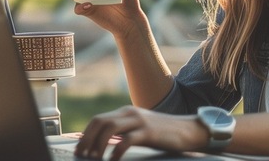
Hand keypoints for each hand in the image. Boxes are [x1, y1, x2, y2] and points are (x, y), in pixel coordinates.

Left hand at [75, 106, 206, 159]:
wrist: (188, 130)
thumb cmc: (163, 133)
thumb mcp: (140, 129)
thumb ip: (124, 131)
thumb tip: (104, 143)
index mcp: (126, 112)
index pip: (98, 119)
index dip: (85, 134)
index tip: (79, 148)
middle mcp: (130, 113)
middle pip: (99, 122)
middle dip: (87, 139)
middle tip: (81, 155)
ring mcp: (139, 121)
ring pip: (109, 128)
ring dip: (98, 145)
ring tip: (94, 159)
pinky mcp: (149, 132)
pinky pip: (126, 140)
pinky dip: (116, 151)